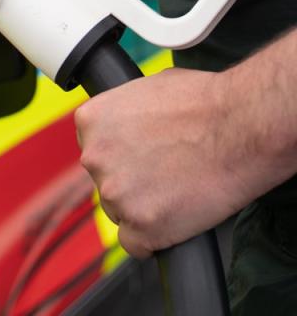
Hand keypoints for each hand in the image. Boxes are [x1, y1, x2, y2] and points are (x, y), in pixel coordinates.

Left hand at [74, 67, 256, 257]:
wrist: (244, 127)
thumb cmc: (205, 102)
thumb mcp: (145, 89)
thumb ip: (123, 114)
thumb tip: (125, 126)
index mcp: (91, 120)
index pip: (95, 149)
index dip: (122, 156)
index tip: (144, 158)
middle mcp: (94, 157)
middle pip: (106, 182)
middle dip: (132, 181)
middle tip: (167, 174)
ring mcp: (115, 194)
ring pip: (120, 212)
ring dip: (144, 208)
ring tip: (180, 191)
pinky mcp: (141, 225)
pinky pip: (137, 244)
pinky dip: (154, 239)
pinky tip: (174, 223)